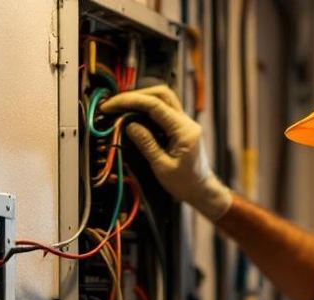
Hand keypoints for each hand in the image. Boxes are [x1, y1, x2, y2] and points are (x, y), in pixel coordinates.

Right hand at [99, 85, 232, 220]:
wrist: (201, 190)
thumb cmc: (185, 183)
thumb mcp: (162, 167)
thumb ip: (147, 144)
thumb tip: (130, 125)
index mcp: (184, 131)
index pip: (155, 105)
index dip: (131, 101)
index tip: (112, 106)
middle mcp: (187, 122)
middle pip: (162, 94)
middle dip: (136, 95)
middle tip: (115, 104)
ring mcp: (185, 123)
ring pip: (164, 99)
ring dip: (142, 99)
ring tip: (122, 107)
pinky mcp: (181, 127)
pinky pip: (164, 110)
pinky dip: (148, 108)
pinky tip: (134, 114)